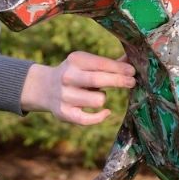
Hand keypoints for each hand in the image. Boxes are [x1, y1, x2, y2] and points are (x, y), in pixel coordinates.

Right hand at [21, 51, 135, 124]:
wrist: (45, 88)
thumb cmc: (76, 73)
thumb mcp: (87, 63)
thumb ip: (109, 63)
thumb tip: (132, 60)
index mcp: (75, 61)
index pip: (101, 64)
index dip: (119, 68)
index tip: (133, 71)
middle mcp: (68, 77)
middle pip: (99, 80)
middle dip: (119, 81)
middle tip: (132, 82)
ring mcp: (65, 96)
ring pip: (98, 100)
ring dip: (103, 98)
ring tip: (98, 95)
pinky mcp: (64, 113)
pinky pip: (89, 119)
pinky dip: (100, 116)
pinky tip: (106, 112)